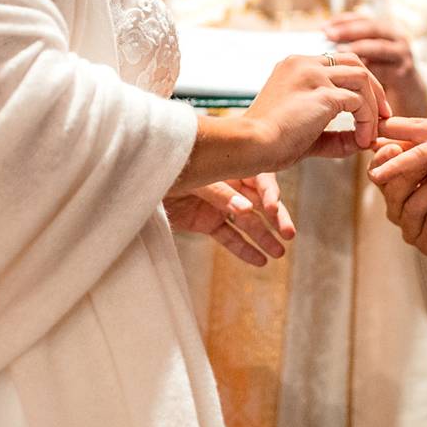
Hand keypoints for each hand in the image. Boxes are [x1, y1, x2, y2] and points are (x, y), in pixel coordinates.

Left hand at [164, 174, 295, 266]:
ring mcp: (218, 204)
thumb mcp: (196, 179)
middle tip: (289, 233)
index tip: (274, 207)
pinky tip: (259, 261)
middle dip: (275, 218)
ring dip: (263, 237)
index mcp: (230, 165)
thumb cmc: (168, 171)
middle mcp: (228, 184)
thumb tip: (247, 209)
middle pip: (258, 202)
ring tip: (279, 253)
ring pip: (246, 222)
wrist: (137, 181)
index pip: (258, 178)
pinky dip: (243, 249)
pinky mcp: (206, 222)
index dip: (268, 192)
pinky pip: (228, 237)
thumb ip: (221, 194)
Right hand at [244, 51, 390, 169]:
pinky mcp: (322, 93)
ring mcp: (313, 75)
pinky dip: (367, 120)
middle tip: (384, 116)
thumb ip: (333, 136)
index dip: (357, 84)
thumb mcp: (306, 135)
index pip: (337, 62)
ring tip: (371, 133)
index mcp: (294, 66)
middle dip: (374, 88)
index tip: (368, 111)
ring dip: (373, 106)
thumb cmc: (269, 144)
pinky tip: (362, 140)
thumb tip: (361, 141)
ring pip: (362, 78)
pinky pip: (358, 101)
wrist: (249, 145)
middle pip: (354, 62)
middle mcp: (304, 63)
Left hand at [324, 12, 426, 117]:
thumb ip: (349, 49)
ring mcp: (402, 54)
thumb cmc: (379, 79)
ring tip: (339, 51)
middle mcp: (396, 37)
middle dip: (349, 30)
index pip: (362, 18)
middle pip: (372, 27)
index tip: (323, 26)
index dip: (342, 20)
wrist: (408, 101)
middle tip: (329, 34)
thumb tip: (319, 41)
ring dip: (358, 48)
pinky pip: (384, 70)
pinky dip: (367, 71)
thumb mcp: (365, 59)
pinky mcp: (405, 74)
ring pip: (379, 47)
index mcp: (384, 30)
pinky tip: (351, 74)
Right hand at [369, 140, 426, 259]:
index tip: (392, 145)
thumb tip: (385, 125)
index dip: (381, 159)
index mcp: (397, 187)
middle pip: (390, 191)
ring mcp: (416, 231)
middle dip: (408, 170)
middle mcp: (400, 211)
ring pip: (411, 207)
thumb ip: (417, 145)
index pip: (377, 173)